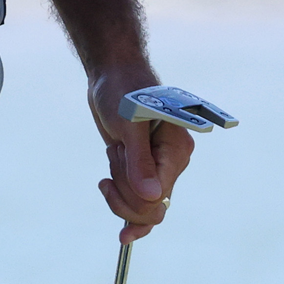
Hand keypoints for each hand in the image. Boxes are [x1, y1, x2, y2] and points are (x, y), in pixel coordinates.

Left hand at [89, 68, 195, 243]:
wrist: (113, 75)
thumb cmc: (122, 91)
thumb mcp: (128, 125)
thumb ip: (140, 161)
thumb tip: (153, 197)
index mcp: (177, 151)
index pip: (157, 198)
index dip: (131, 198)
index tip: (108, 174)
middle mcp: (173, 162)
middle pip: (151, 208)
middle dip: (123, 196)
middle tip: (109, 164)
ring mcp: (160, 167)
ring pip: (142, 207)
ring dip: (118, 189)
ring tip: (112, 153)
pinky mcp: (146, 168)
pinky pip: (137, 200)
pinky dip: (120, 199)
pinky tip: (106, 187)